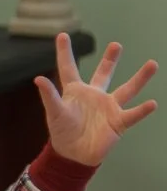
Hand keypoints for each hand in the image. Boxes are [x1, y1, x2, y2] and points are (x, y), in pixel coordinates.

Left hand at [37, 34, 157, 166]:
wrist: (73, 155)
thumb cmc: (62, 132)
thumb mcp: (54, 112)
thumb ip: (49, 96)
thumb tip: (38, 78)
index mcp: (75, 92)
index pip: (69, 68)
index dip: (64, 53)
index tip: (62, 35)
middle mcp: (94, 95)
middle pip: (104, 74)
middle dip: (110, 60)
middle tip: (116, 45)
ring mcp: (108, 108)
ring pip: (127, 90)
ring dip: (140, 78)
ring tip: (152, 64)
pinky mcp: (118, 122)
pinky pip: (133, 114)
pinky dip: (142, 110)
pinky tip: (152, 103)